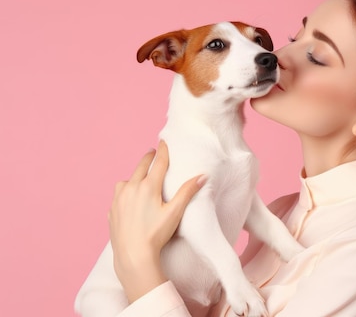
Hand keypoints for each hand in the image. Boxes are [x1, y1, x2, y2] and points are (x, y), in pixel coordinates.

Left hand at [108, 140, 206, 301]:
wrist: (133, 255)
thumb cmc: (156, 234)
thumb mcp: (175, 213)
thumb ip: (187, 192)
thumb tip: (202, 176)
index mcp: (147, 186)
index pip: (158, 162)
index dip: (163, 151)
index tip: (163, 142)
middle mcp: (130, 188)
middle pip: (140, 166)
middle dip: (148, 158)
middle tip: (153, 152)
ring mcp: (118, 199)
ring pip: (126, 180)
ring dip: (134, 176)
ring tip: (140, 179)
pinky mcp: (111, 210)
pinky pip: (118, 196)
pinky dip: (125, 193)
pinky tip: (130, 200)